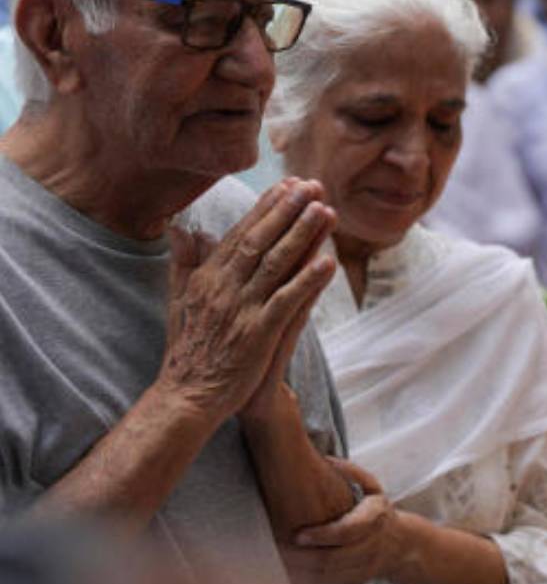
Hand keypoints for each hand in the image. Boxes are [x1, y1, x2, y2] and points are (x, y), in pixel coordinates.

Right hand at [158, 178, 335, 427]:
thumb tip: (183, 227)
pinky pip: (286, 301)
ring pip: (275, 264)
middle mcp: (224, 288)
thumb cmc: (189, 349)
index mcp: (208, 277)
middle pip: (260, 240)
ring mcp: (241, 310)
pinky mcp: (258, 334)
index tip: (287, 185)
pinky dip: (307, 281)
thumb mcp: (180, 300)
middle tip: (312, 185)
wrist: (187, 399)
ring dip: (302, 235)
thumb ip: (184, 262)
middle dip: (288, 210)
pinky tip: (328, 263)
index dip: (266, 207)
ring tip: (325, 210)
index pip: (241, 233)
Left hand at [283, 466, 405, 583]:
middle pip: (335, 558)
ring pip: (330, 577)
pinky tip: (294, 572)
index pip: (347, 531)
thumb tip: (325, 460)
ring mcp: (366, 567)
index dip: (322, 535)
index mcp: (375, 517)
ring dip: (304, 572)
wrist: (401, 545)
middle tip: (281, 549)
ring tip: (282, 560)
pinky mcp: (357, 582)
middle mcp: (373, 545)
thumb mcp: (373, 486)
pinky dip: (311, 582)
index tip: (298, 534)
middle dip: (305, 557)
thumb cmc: (377, 510)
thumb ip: (352, 472)